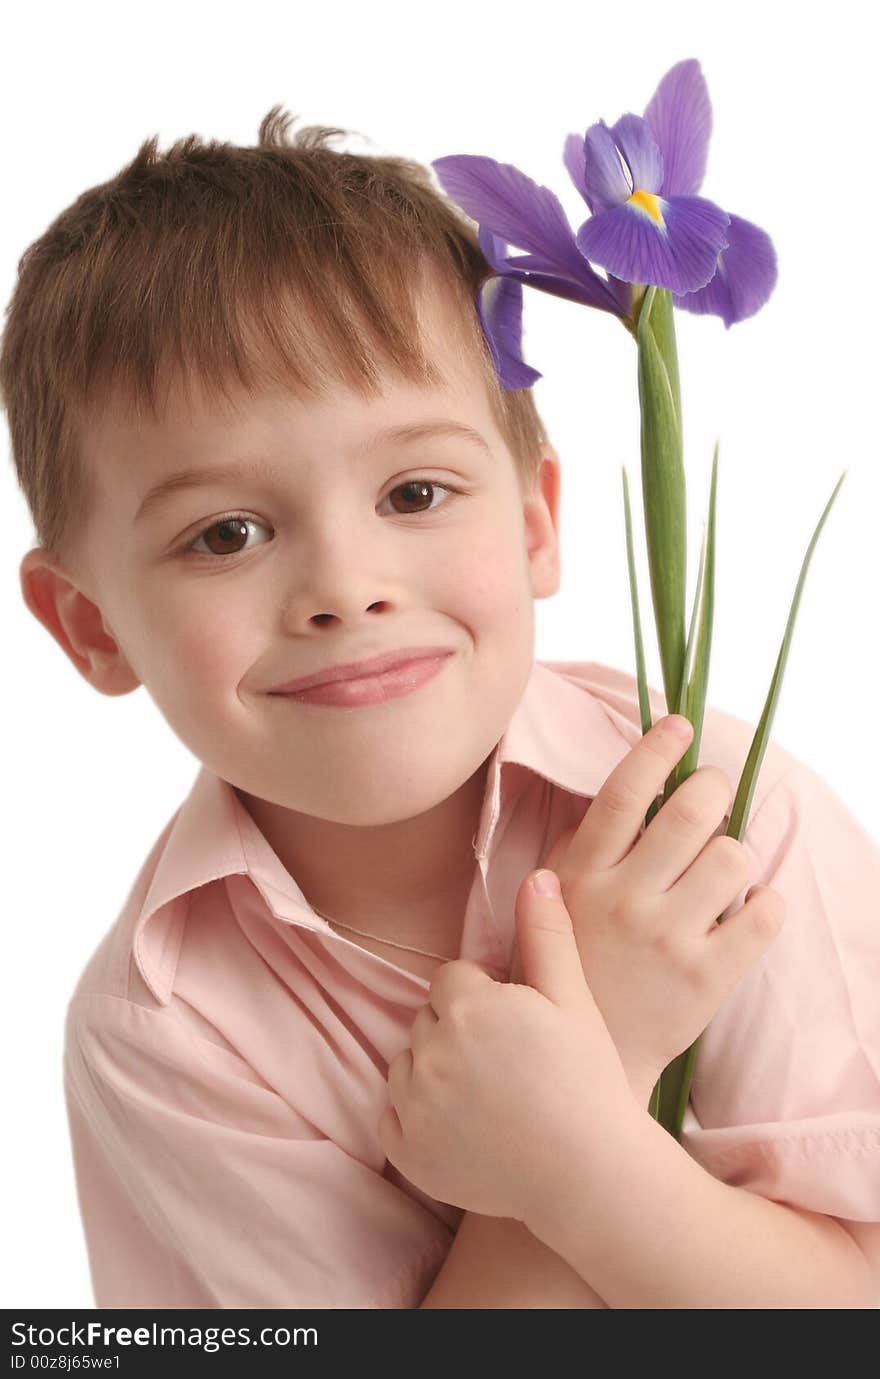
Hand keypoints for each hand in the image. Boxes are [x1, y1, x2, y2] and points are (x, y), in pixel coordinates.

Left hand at [378, 870, 638, 1221]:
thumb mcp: (573, 1000)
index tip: (518, 1025)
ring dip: (436, 1071)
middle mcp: (429, 1052)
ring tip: (491, 1096)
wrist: (590, 1175)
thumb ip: (546, 935)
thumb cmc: (588, 1080)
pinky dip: (418, 1120)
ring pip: (409, 1064)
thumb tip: (537, 875)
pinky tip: (466, 1128)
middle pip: (429, 1019)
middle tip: (509, 1063)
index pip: (452, 979)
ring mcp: (413, 1106)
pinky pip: (394, 1116)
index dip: (485, 997)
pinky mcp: (406, 1152)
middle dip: (459, 1030)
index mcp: (467, 1007)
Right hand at [509, 714, 786, 1100]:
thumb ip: (585, 850)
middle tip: (715, 789)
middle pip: (689, 812)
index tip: (682, 725)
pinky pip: (763, 916)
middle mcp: (624, 900)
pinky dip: (767, 904)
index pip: (623, 794)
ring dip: (735, 851)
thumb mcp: (552, 904)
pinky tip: (750, 909)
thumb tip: (629, 792)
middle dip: (713, 787)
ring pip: (732, 856)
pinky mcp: (706, 979)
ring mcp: (667, 939)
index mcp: (581, 876)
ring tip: (724, 866)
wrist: (584, 1064)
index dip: (656, 750)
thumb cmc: (570, 971)